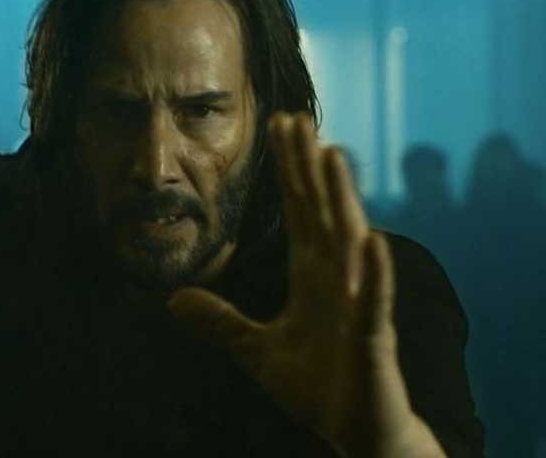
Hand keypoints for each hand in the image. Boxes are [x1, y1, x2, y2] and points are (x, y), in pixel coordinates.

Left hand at [166, 113, 444, 457]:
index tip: (279, 126)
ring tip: (331, 153)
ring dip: (340, 198)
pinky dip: (372, 271)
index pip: (298, 211)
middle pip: (320, 211)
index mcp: (313, 276)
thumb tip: (172, 300)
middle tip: (296, 118)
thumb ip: (220, 322)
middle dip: (308, 166)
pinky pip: (372, 300)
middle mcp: (337, 278)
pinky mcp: (373, 338)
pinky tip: (369, 239)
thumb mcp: (255, 351)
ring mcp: (357, 304)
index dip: (289, 170)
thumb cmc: (319, 388)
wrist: (358, 433)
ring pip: (348, 241)